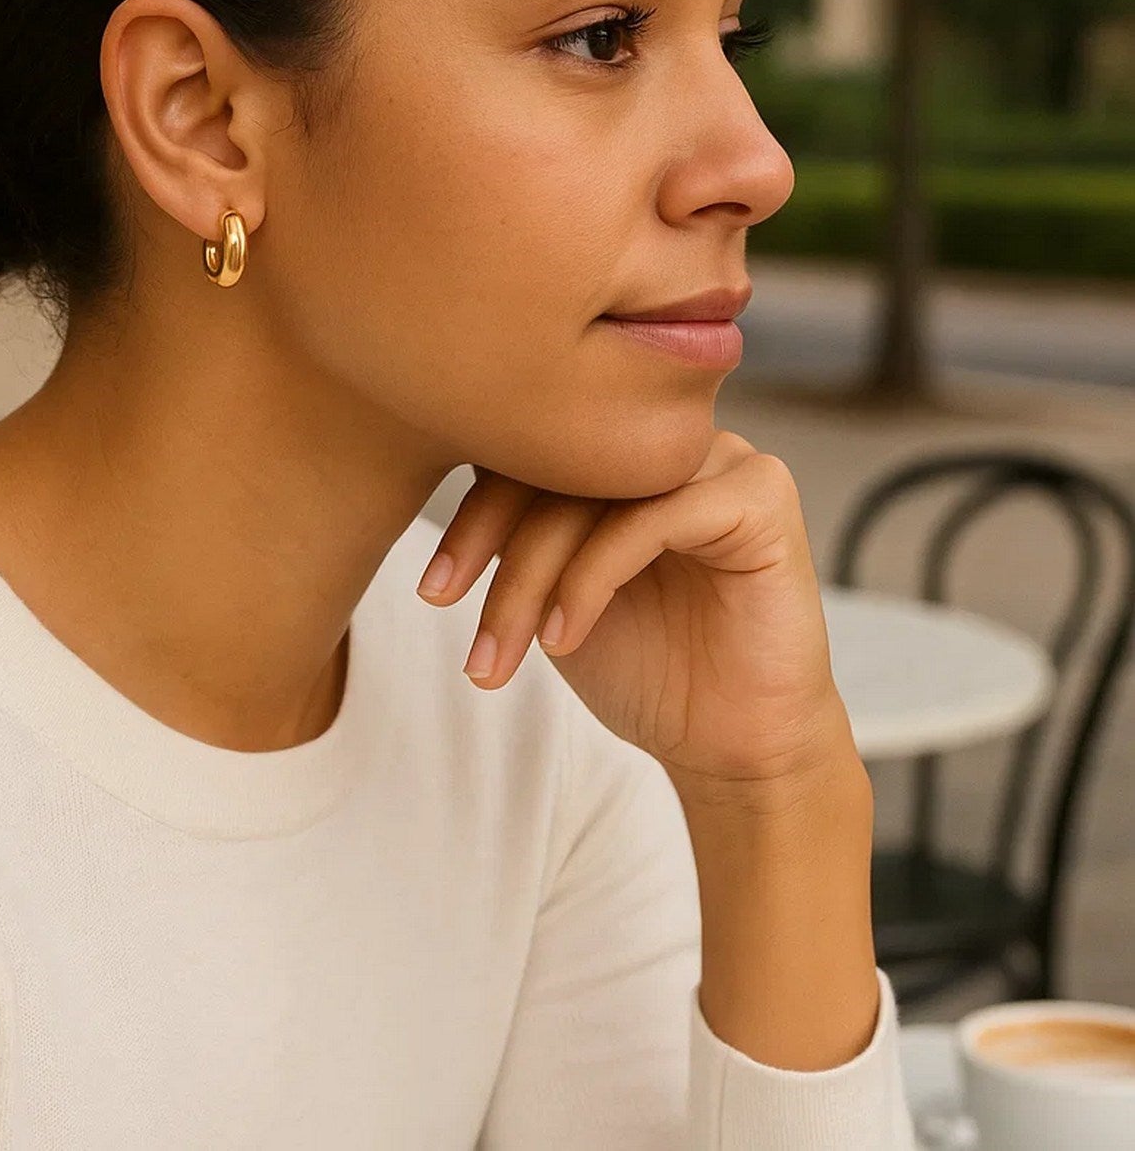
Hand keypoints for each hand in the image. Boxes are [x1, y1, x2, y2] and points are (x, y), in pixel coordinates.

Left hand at [415, 430, 858, 794]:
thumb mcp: (551, 593)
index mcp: (627, 452)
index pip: (532, 447)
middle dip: (495, 549)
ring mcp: (722, 459)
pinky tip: (563, 637)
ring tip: (505, 649)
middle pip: (558, 463)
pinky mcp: (760, 497)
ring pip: (596, 491)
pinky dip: (592, 579)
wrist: (729, 748)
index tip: (432, 589)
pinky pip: (654, 517)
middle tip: (451, 614)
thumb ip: (515, 531)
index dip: (472, 513)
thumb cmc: (644, 668)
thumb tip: (429, 469)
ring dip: (532, 575)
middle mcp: (672, 441)